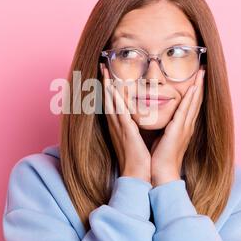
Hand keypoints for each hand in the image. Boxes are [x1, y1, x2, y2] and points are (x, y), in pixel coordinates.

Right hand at [100, 63, 150, 182]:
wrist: (137, 174)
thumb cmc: (138, 159)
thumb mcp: (135, 139)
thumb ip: (133, 128)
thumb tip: (136, 121)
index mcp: (119, 126)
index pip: (112, 103)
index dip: (109, 88)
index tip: (108, 75)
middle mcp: (115, 124)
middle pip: (108, 99)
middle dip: (105, 82)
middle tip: (102, 66)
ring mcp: (118, 126)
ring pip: (110, 101)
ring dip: (107, 86)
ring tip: (105, 71)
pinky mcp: (125, 130)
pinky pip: (119, 110)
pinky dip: (115, 98)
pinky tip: (112, 88)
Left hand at [150, 68, 205, 186]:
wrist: (162, 173)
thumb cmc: (160, 157)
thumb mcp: (163, 137)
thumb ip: (165, 127)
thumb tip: (162, 119)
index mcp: (183, 127)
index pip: (190, 105)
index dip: (195, 91)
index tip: (197, 78)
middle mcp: (187, 125)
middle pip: (196, 101)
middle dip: (200, 85)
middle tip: (204, 70)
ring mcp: (185, 127)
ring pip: (193, 103)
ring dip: (198, 87)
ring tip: (202, 73)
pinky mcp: (179, 130)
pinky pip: (186, 110)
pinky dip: (190, 99)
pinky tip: (193, 88)